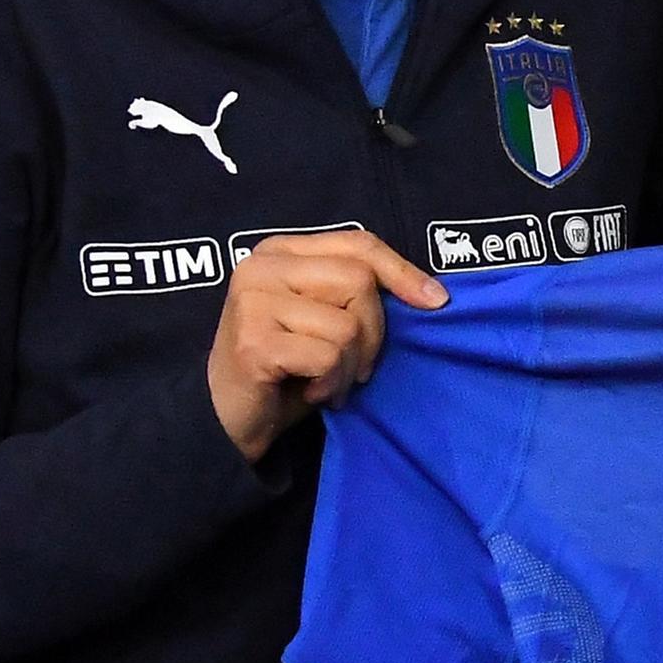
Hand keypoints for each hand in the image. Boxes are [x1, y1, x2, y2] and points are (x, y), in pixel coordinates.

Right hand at [208, 229, 446, 460]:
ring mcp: (253, 301)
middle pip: (359, 281)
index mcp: (281, 251)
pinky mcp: (253, 341)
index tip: (436, 301)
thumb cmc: (286, 370)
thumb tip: (430, 293)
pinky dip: (330, 383)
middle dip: (373, 334)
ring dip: (349, 367)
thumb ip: (355, 294)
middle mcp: (261, 267)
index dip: (402, 272)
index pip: (358, 244)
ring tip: (327, 382)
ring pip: (347, 325)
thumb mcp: (324, 320)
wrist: (227, 419)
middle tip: (356, 368)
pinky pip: (328, 357)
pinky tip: (310, 392)